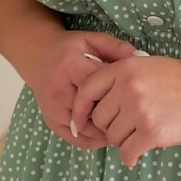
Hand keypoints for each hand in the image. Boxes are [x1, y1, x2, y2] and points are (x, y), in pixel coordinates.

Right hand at [25, 30, 139, 148]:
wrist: (39, 57)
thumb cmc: (71, 48)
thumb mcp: (93, 40)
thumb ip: (117, 48)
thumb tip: (141, 58)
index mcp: (69, 66)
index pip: (98, 84)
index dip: (118, 90)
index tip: (134, 92)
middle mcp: (58, 89)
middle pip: (92, 108)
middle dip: (114, 112)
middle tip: (133, 114)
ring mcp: (53, 109)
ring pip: (85, 127)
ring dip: (105, 129)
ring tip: (123, 124)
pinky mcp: (51, 121)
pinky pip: (75, 139)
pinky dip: (94, 140)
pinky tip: (107, 133)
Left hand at [71, 55, 180, 167]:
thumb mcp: (148, 65)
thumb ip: (122, 77)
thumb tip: (95, 100)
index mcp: (125, 67)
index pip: (87, 89)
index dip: (80, 108)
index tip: (80, 121)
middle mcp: (128, 87)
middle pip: (99, 118)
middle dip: (110, 126)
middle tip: (128, 126)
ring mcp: (139, 110)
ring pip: (112, 137)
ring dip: (123, 141)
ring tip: (141, 134)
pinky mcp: (151, 132)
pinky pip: (126, 153)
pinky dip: (131, 156)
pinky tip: (140, 151)